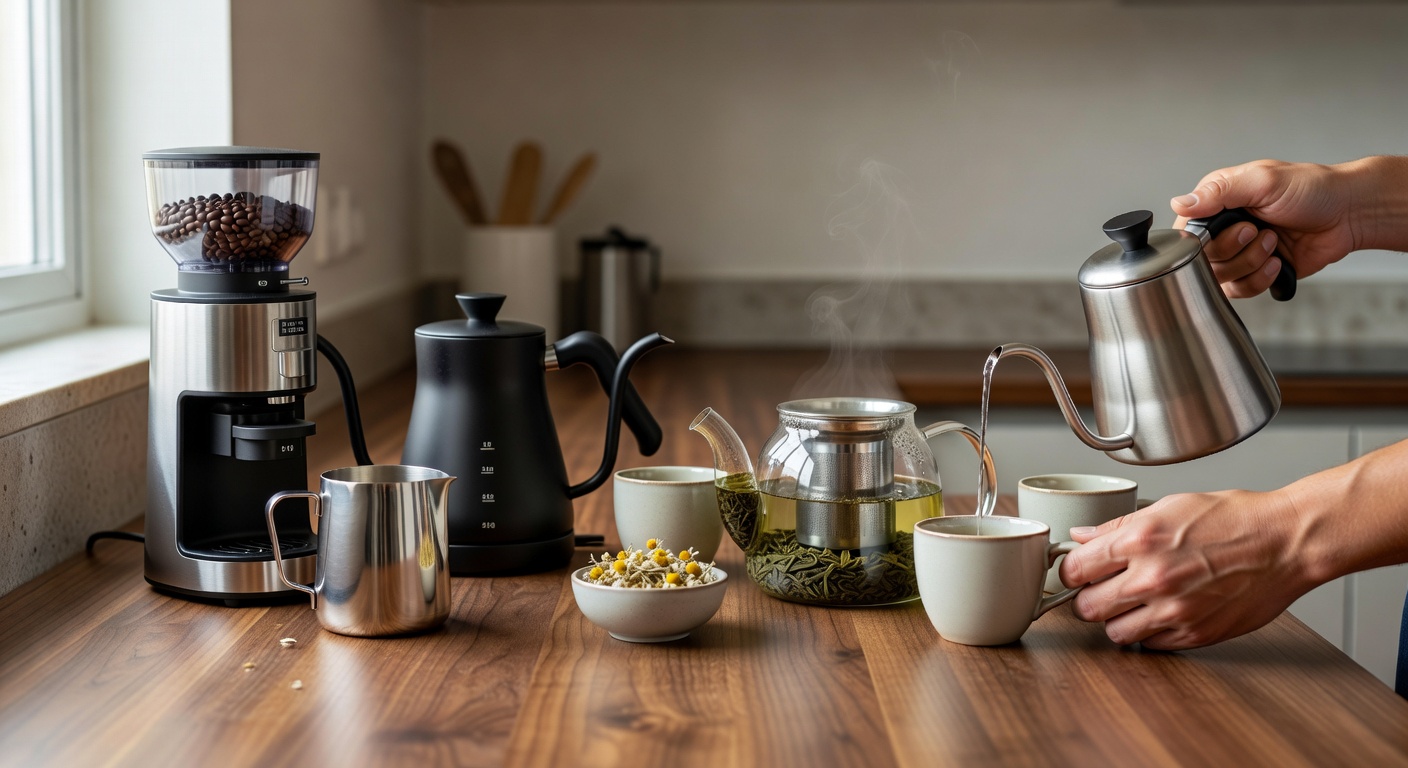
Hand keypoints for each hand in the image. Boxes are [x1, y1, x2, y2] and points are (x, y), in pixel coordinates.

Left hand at [1057, 489, 1313, 649]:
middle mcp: (1152, 578)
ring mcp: (1174, 610)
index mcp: (1140, 540)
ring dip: (1117, 620)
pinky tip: (1163, 612)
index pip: (1074, 570)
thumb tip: (1082, 538)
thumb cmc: (1234, 518)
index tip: (1077, 572)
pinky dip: (1150, 632)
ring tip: (1133, 604)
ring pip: (1113, 632)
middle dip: (1088, 598)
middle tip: (1102, 590)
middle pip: (1086, 608)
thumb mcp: (1169, 506)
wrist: (1285, 542)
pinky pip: (1151, 644)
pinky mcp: (1195, 633)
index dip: (1070, 572)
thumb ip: (1118, 526)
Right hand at [1170, 159, 1362, 297]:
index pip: (1186, 231)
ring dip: (1250, 263)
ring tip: (1273, 242)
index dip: (1202, 240)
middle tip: (1258, 230)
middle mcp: (1224, 228)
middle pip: (1202, 259)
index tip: (1234, 228)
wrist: (1348, 214)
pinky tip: (1278, 261)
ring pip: (1220, 278)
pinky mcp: (1256, 272)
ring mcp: (1240, 252)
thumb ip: (1218, 193)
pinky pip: (1240, 290)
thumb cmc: (1311, 189)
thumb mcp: (1262, 181)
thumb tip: (1178, 204)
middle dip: (1234, 250)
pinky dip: (1260, 279)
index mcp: (1218, 202)